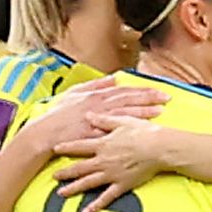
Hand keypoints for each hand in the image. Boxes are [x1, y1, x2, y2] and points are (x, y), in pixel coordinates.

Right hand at [36, 77, 164, 147]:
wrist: (45, 134)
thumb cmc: (58, 115)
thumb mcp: (74, 94)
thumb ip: (95, 85)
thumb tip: (114, 78)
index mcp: (95, 95)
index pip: (124, 91)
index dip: (143, 91)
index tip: (159, 91)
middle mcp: (99, 105)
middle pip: (128, 99)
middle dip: (149, 98)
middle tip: (167, 98)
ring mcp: (97, 119)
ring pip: (125, 113)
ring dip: (143, 111)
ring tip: (160, 111)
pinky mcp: (95, 133)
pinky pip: (115, 129)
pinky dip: (128, 127)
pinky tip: (141, 128)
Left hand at [50, 108, 174, 208]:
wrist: (160, 148)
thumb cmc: (144, 132)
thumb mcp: (123, 121)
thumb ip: (103, 120)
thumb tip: (88, 116)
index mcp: (103, 144)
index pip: (79, 146)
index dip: (66, 147)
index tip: (54, 149)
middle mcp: (103, 161)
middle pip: (79, 167)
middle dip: (65, 172)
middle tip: (53, 176)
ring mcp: (111, 174)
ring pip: (88, 183)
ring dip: (73, 188)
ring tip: (61, 193)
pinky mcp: (122, 185)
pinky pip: (106, 198)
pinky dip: (96, 205)